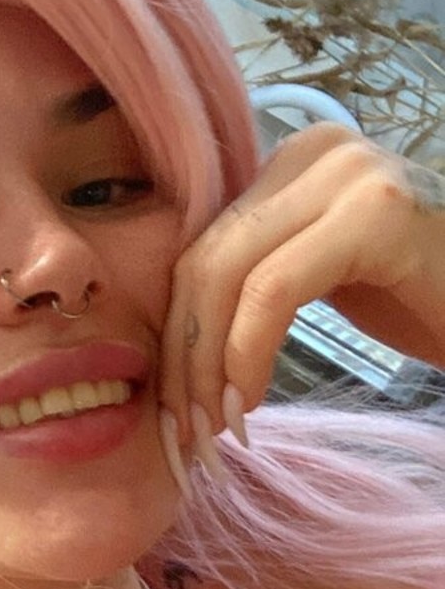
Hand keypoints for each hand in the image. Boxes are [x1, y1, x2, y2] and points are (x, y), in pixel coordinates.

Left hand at [157, 123, 444, 483]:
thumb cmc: (424, 298)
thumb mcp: (321, 277)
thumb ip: (253, 282)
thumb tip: (172, 348)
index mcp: (290, 162)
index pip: (196, 251)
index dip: (171, 339)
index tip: (170, 415)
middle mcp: (312, 152)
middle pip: (201, 263)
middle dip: (181, 361)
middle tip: (182, 436)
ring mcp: (345, 176)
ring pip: (225, 276)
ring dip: (206, 369)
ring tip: (213, 431)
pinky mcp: (373, 215)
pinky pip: (273, 291)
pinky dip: (246, 355)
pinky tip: (250, 405)